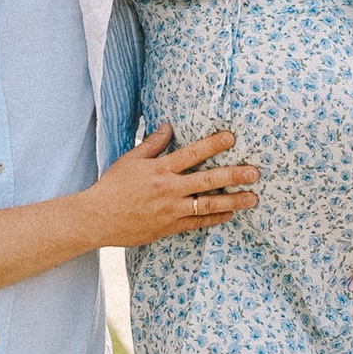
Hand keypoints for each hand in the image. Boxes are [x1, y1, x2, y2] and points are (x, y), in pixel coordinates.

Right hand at [88, 121, 260, 249]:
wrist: (97, 218)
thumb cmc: (112, 186)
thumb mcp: (130, 159)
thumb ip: (152, 144)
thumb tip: (169, 126)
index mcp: (160, 169)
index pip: (192, 153)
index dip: (213, 144)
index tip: (232, 137)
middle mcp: (169, 189)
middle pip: (208, 180)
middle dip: (233, 175)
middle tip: (254, 172)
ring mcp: (171, 210)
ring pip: (208, 205)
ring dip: (233, 201)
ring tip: (253, 198)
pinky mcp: (170, 227)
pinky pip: (198, 223)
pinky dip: (215, 219)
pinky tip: (230, 214)